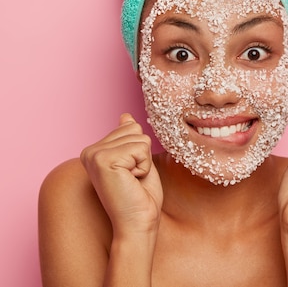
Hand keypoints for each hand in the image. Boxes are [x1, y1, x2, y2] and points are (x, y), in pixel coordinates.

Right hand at [80, 113, 162, 237]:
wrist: (137, 224)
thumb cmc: (140, 198)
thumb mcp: (137, 161)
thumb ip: (128, 140)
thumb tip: (125, 116)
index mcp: (95, 150)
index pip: (131, 128)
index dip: (141, 152)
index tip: (130, 174)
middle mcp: (89, 151)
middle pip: (135, 130)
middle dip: (143, 155)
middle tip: (132, 179)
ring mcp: (94, 154)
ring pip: (140, 138)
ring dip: (144, 162)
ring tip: (131, 181)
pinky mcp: (103, 160)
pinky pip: (140, 148)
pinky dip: (144, 166)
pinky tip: (131, 181)